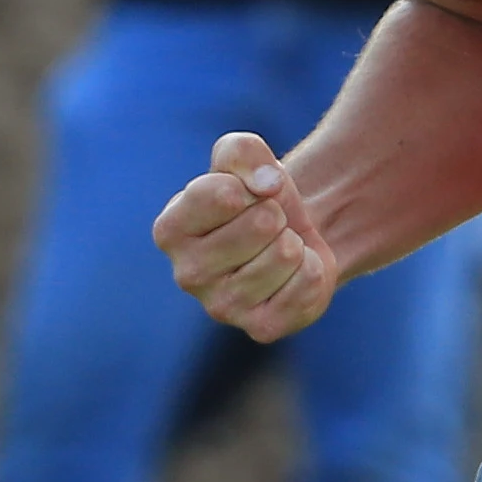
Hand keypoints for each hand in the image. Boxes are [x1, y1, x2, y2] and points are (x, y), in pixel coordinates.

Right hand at [152, 131, 338, 342]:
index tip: (245, 194)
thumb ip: (243, 153)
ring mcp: (222, 307)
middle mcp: (186, 274)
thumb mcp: (243, 157)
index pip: (222, 194)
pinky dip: (311, 269)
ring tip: (278, 247)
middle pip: (261, 224)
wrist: (291, 236)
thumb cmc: (255, 195)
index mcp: (170, 230)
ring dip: (293, 242)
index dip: (248, 184)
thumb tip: (267, 185)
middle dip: (276, 214)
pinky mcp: (260, 328)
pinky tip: (292, 274)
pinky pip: (307, 283)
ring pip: (285, 253)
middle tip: (268, 224)